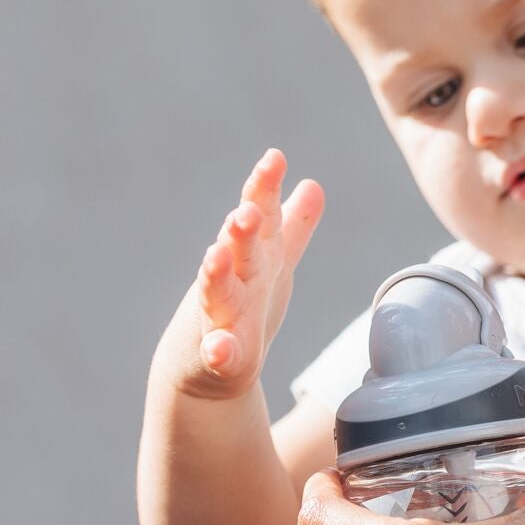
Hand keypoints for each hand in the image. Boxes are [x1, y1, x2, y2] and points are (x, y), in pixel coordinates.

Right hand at [184, 149, 323, 398]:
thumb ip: (294, 227)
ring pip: (218, 292)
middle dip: (239, 230)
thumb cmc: (247, 306)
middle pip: (238, 249)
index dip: (264, 188)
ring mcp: (221, 316)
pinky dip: (218, 351)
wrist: (211, 366)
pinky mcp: (220, 356)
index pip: (259, 215)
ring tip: (214, 257)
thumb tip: (313, 185)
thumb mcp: (275, 263)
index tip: (275, 158)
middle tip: (244, 211)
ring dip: (216, 274)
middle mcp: (234, 279)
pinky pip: (218, 353)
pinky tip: (218, 350)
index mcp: (254, 255)